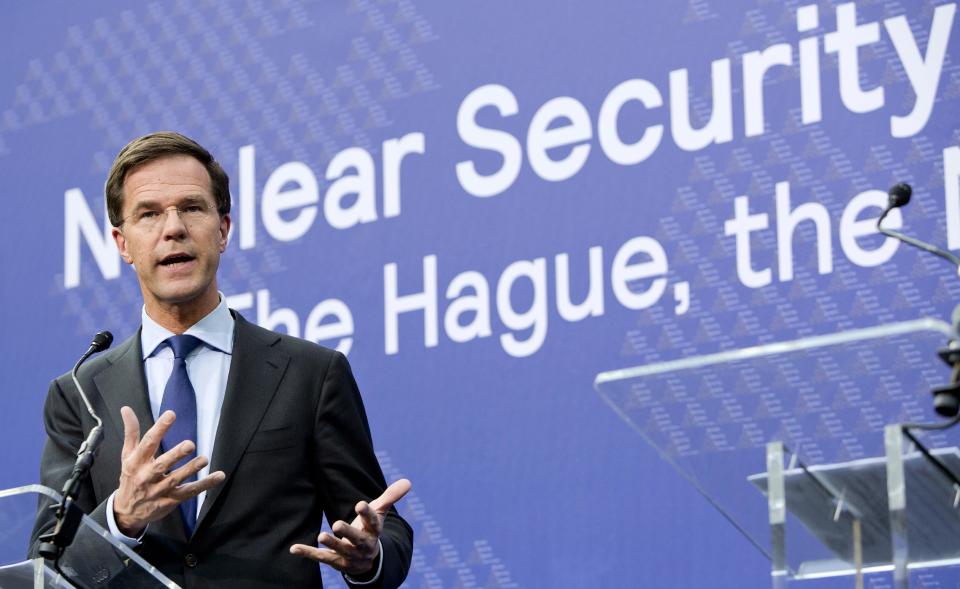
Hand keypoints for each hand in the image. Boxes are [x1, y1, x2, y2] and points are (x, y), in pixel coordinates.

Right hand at [113, 406, 225, 535]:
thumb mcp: (127, 455)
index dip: (159, 429)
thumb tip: (126, 408)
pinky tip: (218, 476)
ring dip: (191, 469)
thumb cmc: (130, 478)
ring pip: (176, 479)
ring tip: (204, 459)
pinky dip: (204, 485)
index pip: (148, 443)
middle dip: (176, 455)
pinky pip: (189, 492)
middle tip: (190, 444)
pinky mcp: (170, 500)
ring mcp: (159, 490)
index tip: (171, 414)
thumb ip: (131, 432)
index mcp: (136, 462)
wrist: (127, 512)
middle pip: (162, 465)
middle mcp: (146, 476)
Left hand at [289, 478, 411, 575]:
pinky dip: (308, 554)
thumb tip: (407, 481)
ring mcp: (349, 555)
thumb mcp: (380, 514)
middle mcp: (363, 545)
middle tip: (337, 524)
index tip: (360, 504)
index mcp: (373, 531)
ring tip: (321, 536)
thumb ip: (390, 497)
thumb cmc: (371, 530)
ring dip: (331, 544)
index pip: (372, 522)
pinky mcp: (336, 562)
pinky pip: (321, 558)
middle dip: (348, 533)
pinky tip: (294, 548)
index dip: (367, 514)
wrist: (368, 562)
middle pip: (357, 540)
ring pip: (340, 551)